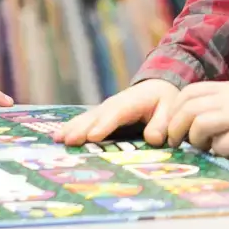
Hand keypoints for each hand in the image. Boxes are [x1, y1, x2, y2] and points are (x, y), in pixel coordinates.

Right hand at [54, 79, 179, 145]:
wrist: (156, 87)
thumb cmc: (164, 100)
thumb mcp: (169, 109)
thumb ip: (162, 124)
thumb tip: (153, 139)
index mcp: (131, 103)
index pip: (117, 114)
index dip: (105, 125)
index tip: (93, 136)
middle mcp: (113, 105)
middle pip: (96, 117)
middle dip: (81, 129)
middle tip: (68, 141)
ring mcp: (104, 110)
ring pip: (86, 119)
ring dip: (72, 129)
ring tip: (58, 139)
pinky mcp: (100, 116)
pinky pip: (84, 122)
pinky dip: (71, 128)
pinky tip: (59, 137)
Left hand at [161, 82, 228, 156]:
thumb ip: (216, 101)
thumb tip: (190, 119)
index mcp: (223, 88)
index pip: (188, 93)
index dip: (175, 109)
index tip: (172, 122)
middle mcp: (226, 100)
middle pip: (188, 110)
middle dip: (176, 128)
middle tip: (175, 142)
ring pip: (199, 126)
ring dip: (196, 140)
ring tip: (203, 147)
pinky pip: (220, 146)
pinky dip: (218, 152)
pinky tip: (227, 152)